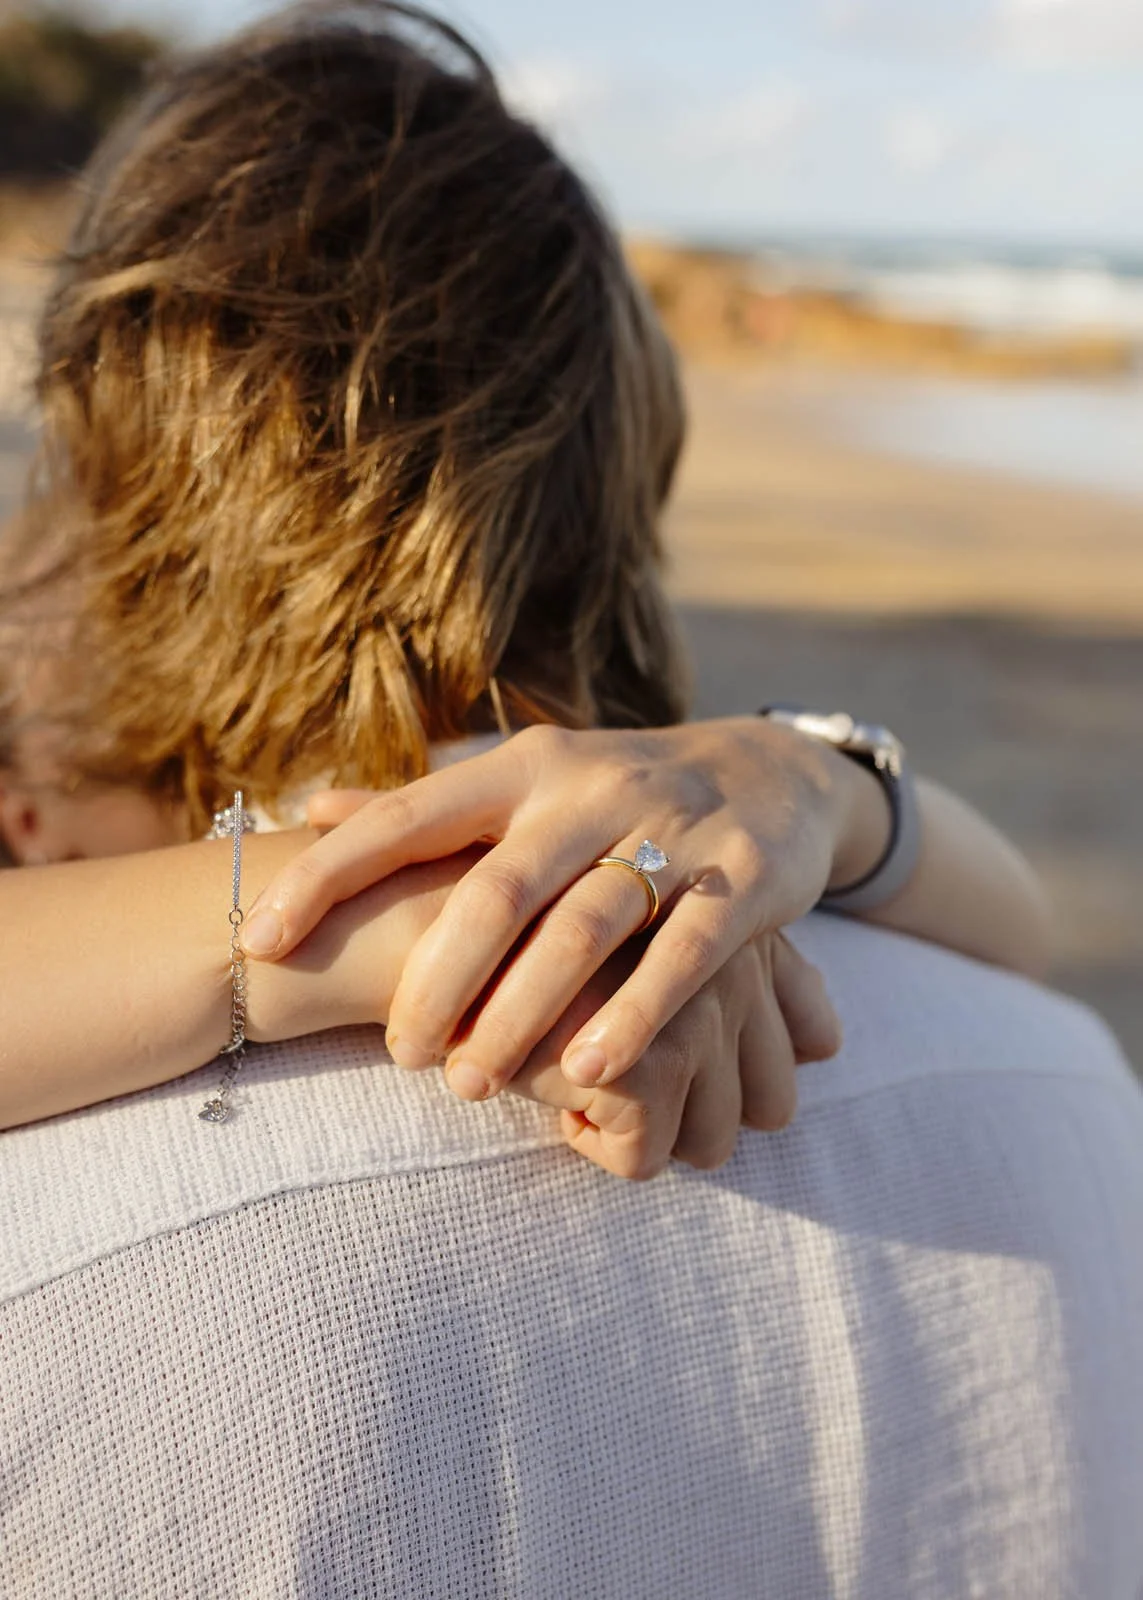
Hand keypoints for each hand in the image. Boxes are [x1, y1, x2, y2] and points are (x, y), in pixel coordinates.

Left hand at [241, 718, 866, 1097]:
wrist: (769, 769)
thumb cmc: (612, 795)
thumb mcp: (524, 782)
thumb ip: (428, 807)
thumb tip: (310, 810)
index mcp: (523, 769)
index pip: (410, 816)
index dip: (332, 876)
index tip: (262, 941)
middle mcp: (589, 792)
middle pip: (496, 887)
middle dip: (439, 978)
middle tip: (400, 1057)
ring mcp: (671, 832)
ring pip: (584, 926)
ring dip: (524, 1010)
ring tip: (472, 1085)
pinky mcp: (743, 879)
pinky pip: (684, 953)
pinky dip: (635, 1013)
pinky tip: (586, 1072)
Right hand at [507, 928, 840, 1179]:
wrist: (434, 919)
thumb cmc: (535, 933)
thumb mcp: (646, 942)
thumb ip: (742, 977)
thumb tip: (826, 1042)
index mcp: (741, 931)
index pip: (805, 1036)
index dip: (750, 1071)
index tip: (675, 1062)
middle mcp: (736, 969)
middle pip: (770, 1102)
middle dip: (697, 1111)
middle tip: (619, 1076)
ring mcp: (698, 1013)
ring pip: (711, 1140)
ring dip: (643, 1130)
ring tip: (582, 1080)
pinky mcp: (648, 1063)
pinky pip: (643, 1158)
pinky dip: (591, 1142)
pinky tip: (550, 1090)